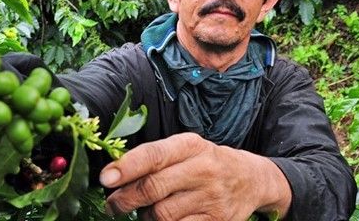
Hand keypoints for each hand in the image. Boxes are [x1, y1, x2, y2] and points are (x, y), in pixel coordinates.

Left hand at [99, 133, 290, 220]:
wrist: (252, 179)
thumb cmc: (206, 162)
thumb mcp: (185, 149)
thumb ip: (153, 158)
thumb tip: (114, 175)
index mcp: (190, 145)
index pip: (153, 155)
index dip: (126, 168)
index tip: (105, 178)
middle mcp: (203, 169)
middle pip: (153, 188)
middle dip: (124, 199)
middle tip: (112, 204)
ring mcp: (211, 198)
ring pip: (162, 214)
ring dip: (144, 216)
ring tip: (141, 212)